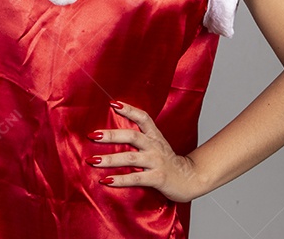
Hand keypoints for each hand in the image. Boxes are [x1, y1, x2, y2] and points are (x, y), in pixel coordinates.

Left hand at [87, 101, 204, 202]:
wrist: (190, 179)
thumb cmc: (167, 162)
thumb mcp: (156, 145)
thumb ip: (140, 138)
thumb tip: (112, 133)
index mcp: (154, 136)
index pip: (143, 118)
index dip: (129, 109)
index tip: (112, 103)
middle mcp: (155, 146)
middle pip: (132, 136)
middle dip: (111, 135)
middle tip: (93, 135)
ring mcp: (156, 162)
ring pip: (130, 158)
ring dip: (110, 159)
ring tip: (93, 160)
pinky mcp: (158, 178)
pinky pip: (136, 178)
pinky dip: (120, 179)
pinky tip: (106, 180)